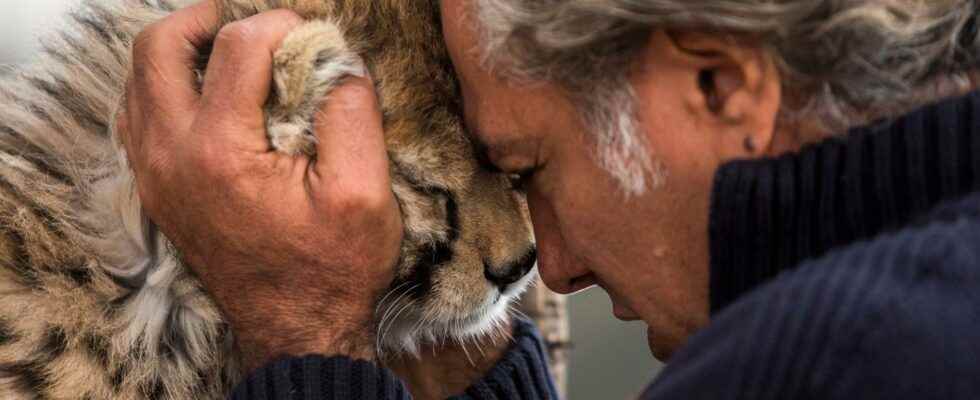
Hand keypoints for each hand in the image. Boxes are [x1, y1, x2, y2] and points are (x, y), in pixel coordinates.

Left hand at [118, 1, 402, 369]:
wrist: (298, 330)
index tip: (311, 38)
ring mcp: (156, 176)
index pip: (238, 48)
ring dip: (181, 53)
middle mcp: (172, 157)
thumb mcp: (364, 191)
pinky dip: (166, 89)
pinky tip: (206, 95)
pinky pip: (138, 118)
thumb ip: (351, 110)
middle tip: (247, 24)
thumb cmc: (331, 268)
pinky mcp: (158, 191)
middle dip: (205, 21)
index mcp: (221, 152)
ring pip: (139, 81)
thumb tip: (334, 58)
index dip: (281, 26)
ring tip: (230, 54)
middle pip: (158, 50)